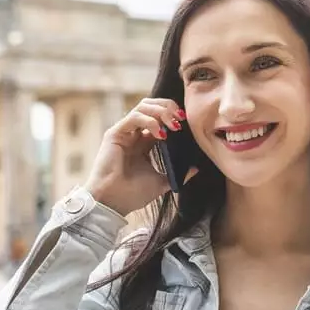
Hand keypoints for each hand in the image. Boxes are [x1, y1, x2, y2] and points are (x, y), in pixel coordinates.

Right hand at [83, 97, 187, 215]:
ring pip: (143, 107)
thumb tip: (195, 169)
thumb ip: (178, 174)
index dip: (173, 116)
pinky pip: (134, 117)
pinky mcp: (115, 134)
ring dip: (161, 111)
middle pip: (151, 106)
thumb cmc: (133, 194)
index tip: (187, 123)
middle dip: (168, 107)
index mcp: (143, 143)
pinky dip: (150, 121)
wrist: (114, 203)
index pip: (159, 118)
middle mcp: (133, 134)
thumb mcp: (162, 182)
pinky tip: (160, 134)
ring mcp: (124, 133)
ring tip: (173, 125)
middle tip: (181, 119)